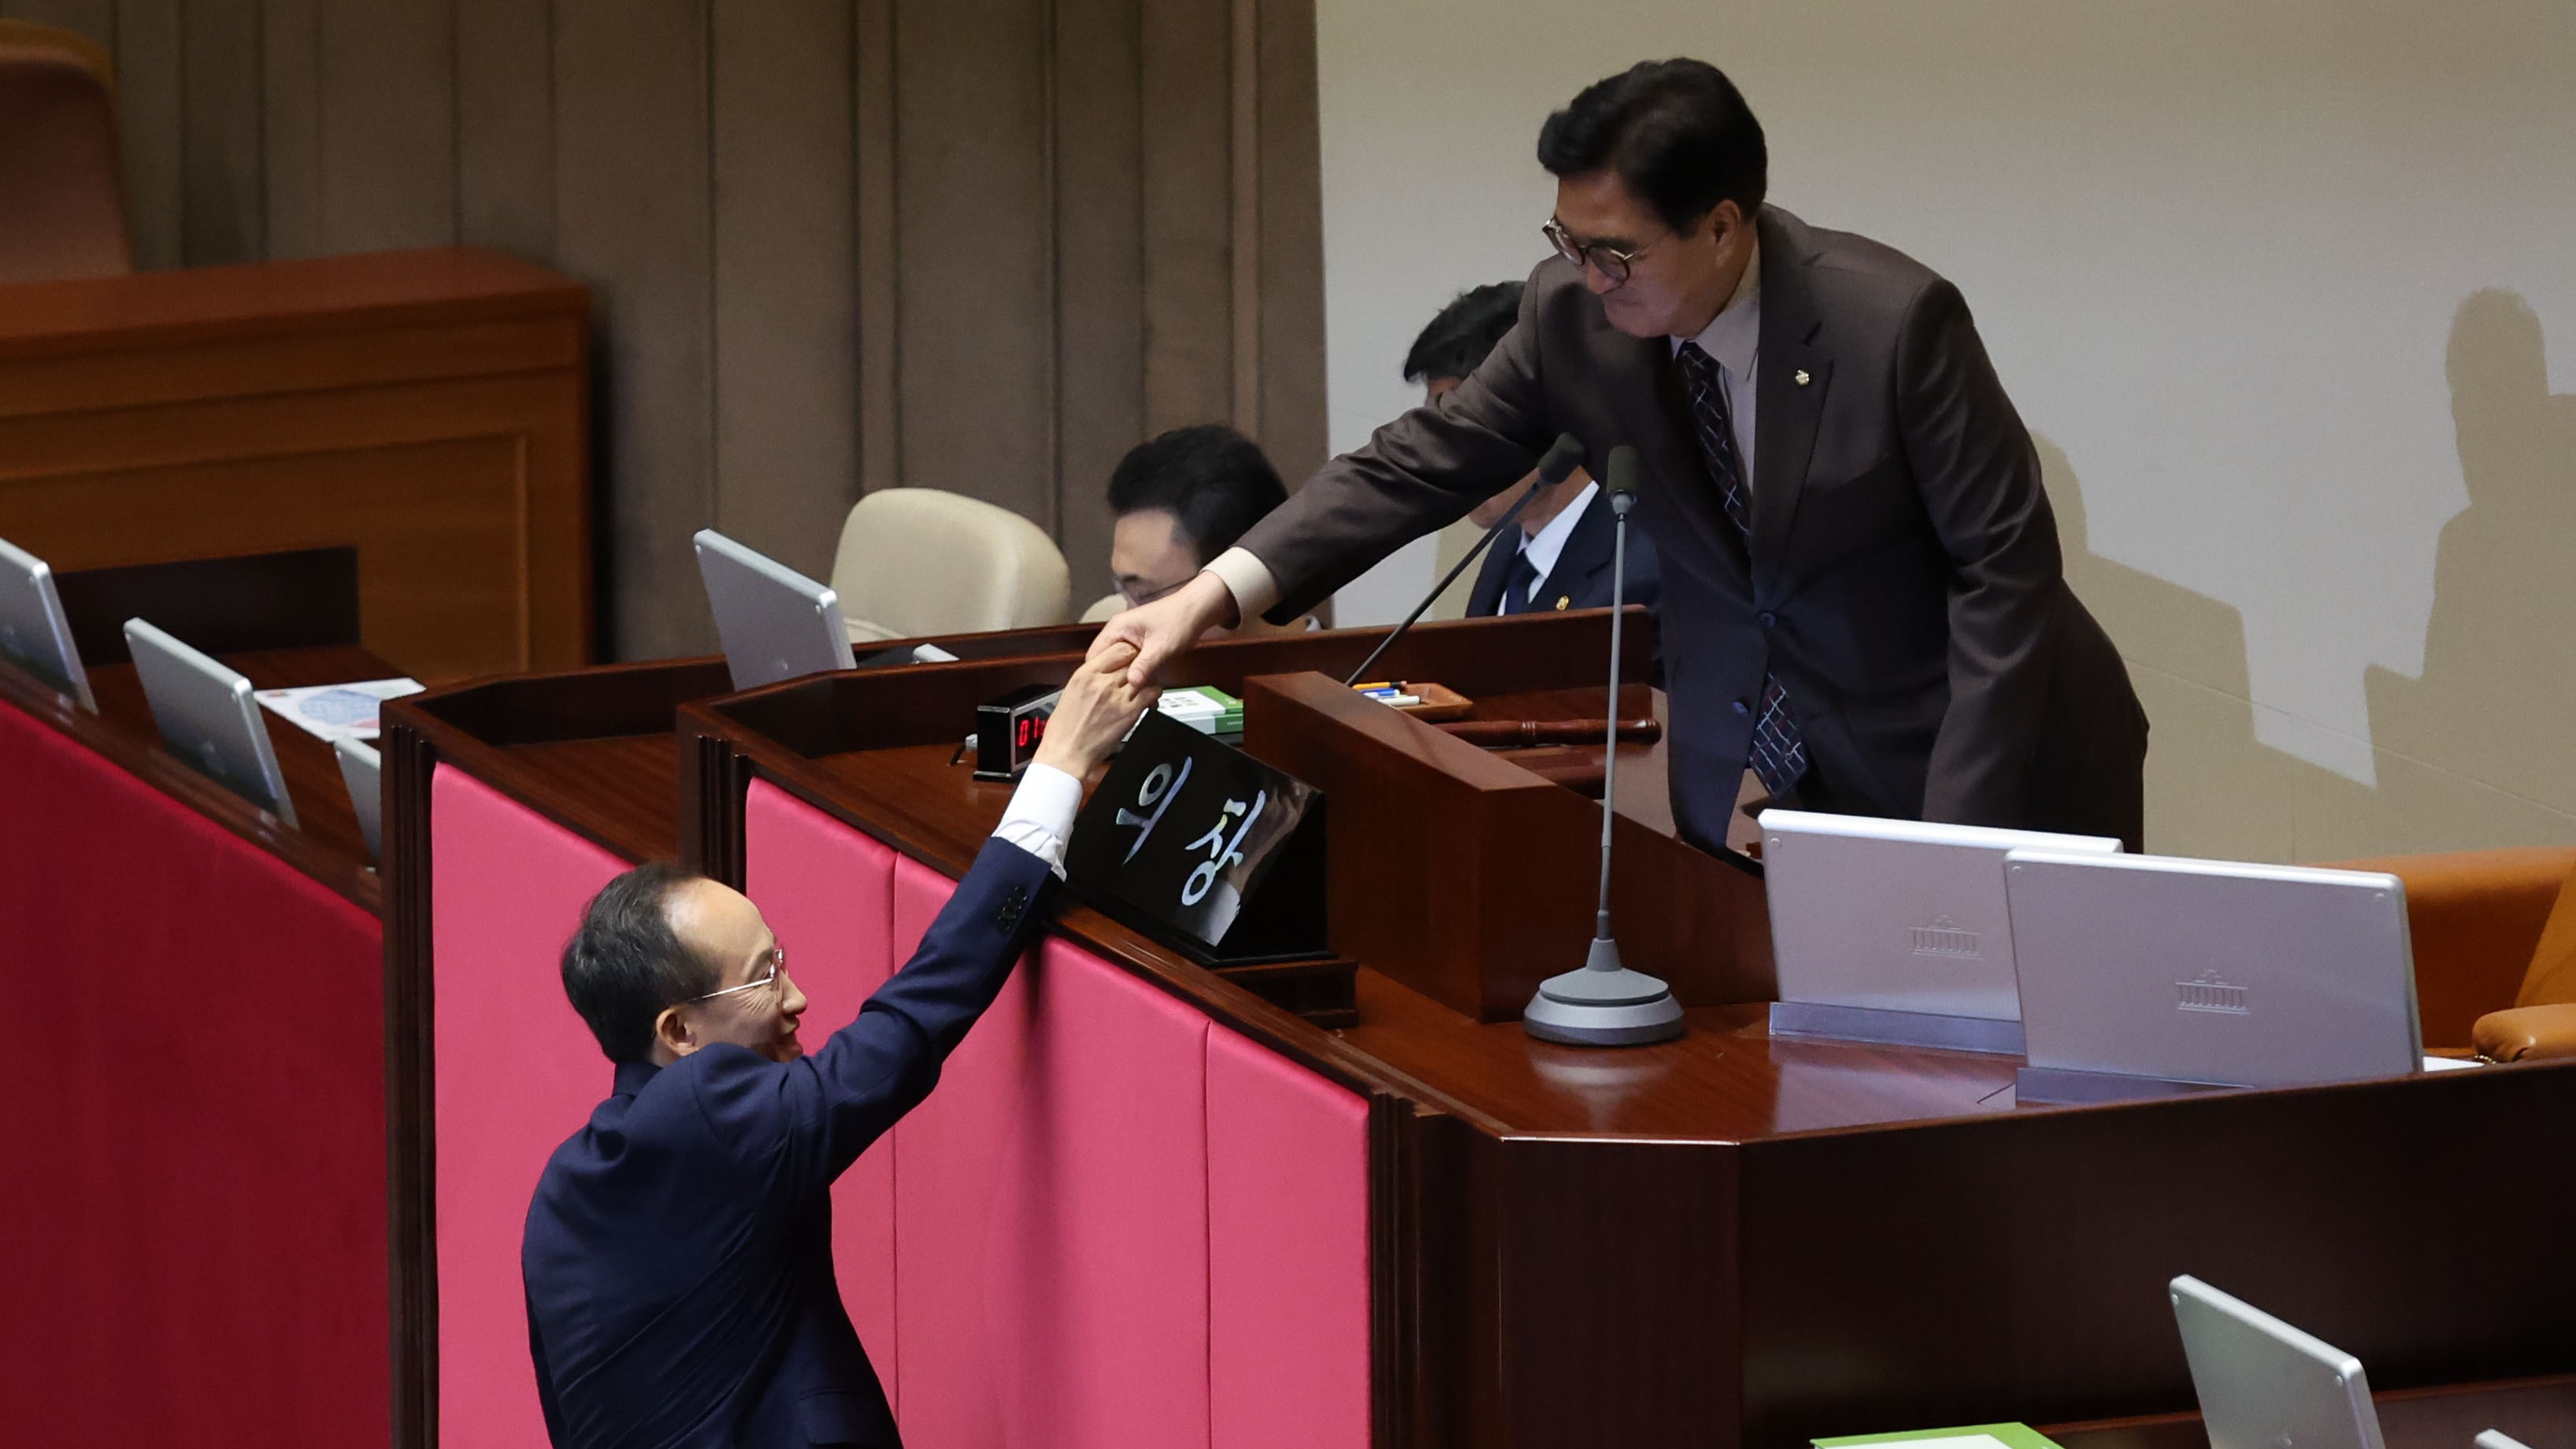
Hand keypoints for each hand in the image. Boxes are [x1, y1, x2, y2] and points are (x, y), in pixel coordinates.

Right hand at [1034, 643, 1160, 776]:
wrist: (1066, 754)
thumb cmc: (1064, 730)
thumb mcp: (1070, 694)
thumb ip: (1089, 680)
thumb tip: (1101, 672)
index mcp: (1085, 674)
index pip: (1116, 649)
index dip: (1127, 652)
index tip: (1129, 657)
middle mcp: (1102, 682)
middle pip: (1132, 660)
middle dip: (1137, 665)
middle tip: (1139, 672)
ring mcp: (1117, 697)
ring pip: (1144, 676)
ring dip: (1147, 679)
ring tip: (1143, 686)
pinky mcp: (1130, 714)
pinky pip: (1151, 694)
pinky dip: (1153, 695)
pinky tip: (1148, 700)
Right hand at [1087, 571, 1236, 688]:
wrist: (1198, 609)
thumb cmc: (1180, 620)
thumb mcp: (1162, 646)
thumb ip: (1145, 664)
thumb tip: (1131, 683)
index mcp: (1116, 629)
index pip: (1093, 657)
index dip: (1097, 676)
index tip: (1104, 693)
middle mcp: (1117, 633)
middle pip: (1103, 663)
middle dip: (1111, 681)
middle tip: (1120, 700)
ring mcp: (1127, 639)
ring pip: (1116, 665)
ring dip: (1124, 680)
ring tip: (1132, 697)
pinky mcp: (1137, 645)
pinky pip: (1128, 663)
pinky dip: (1134, 675)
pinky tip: (1142, 689)